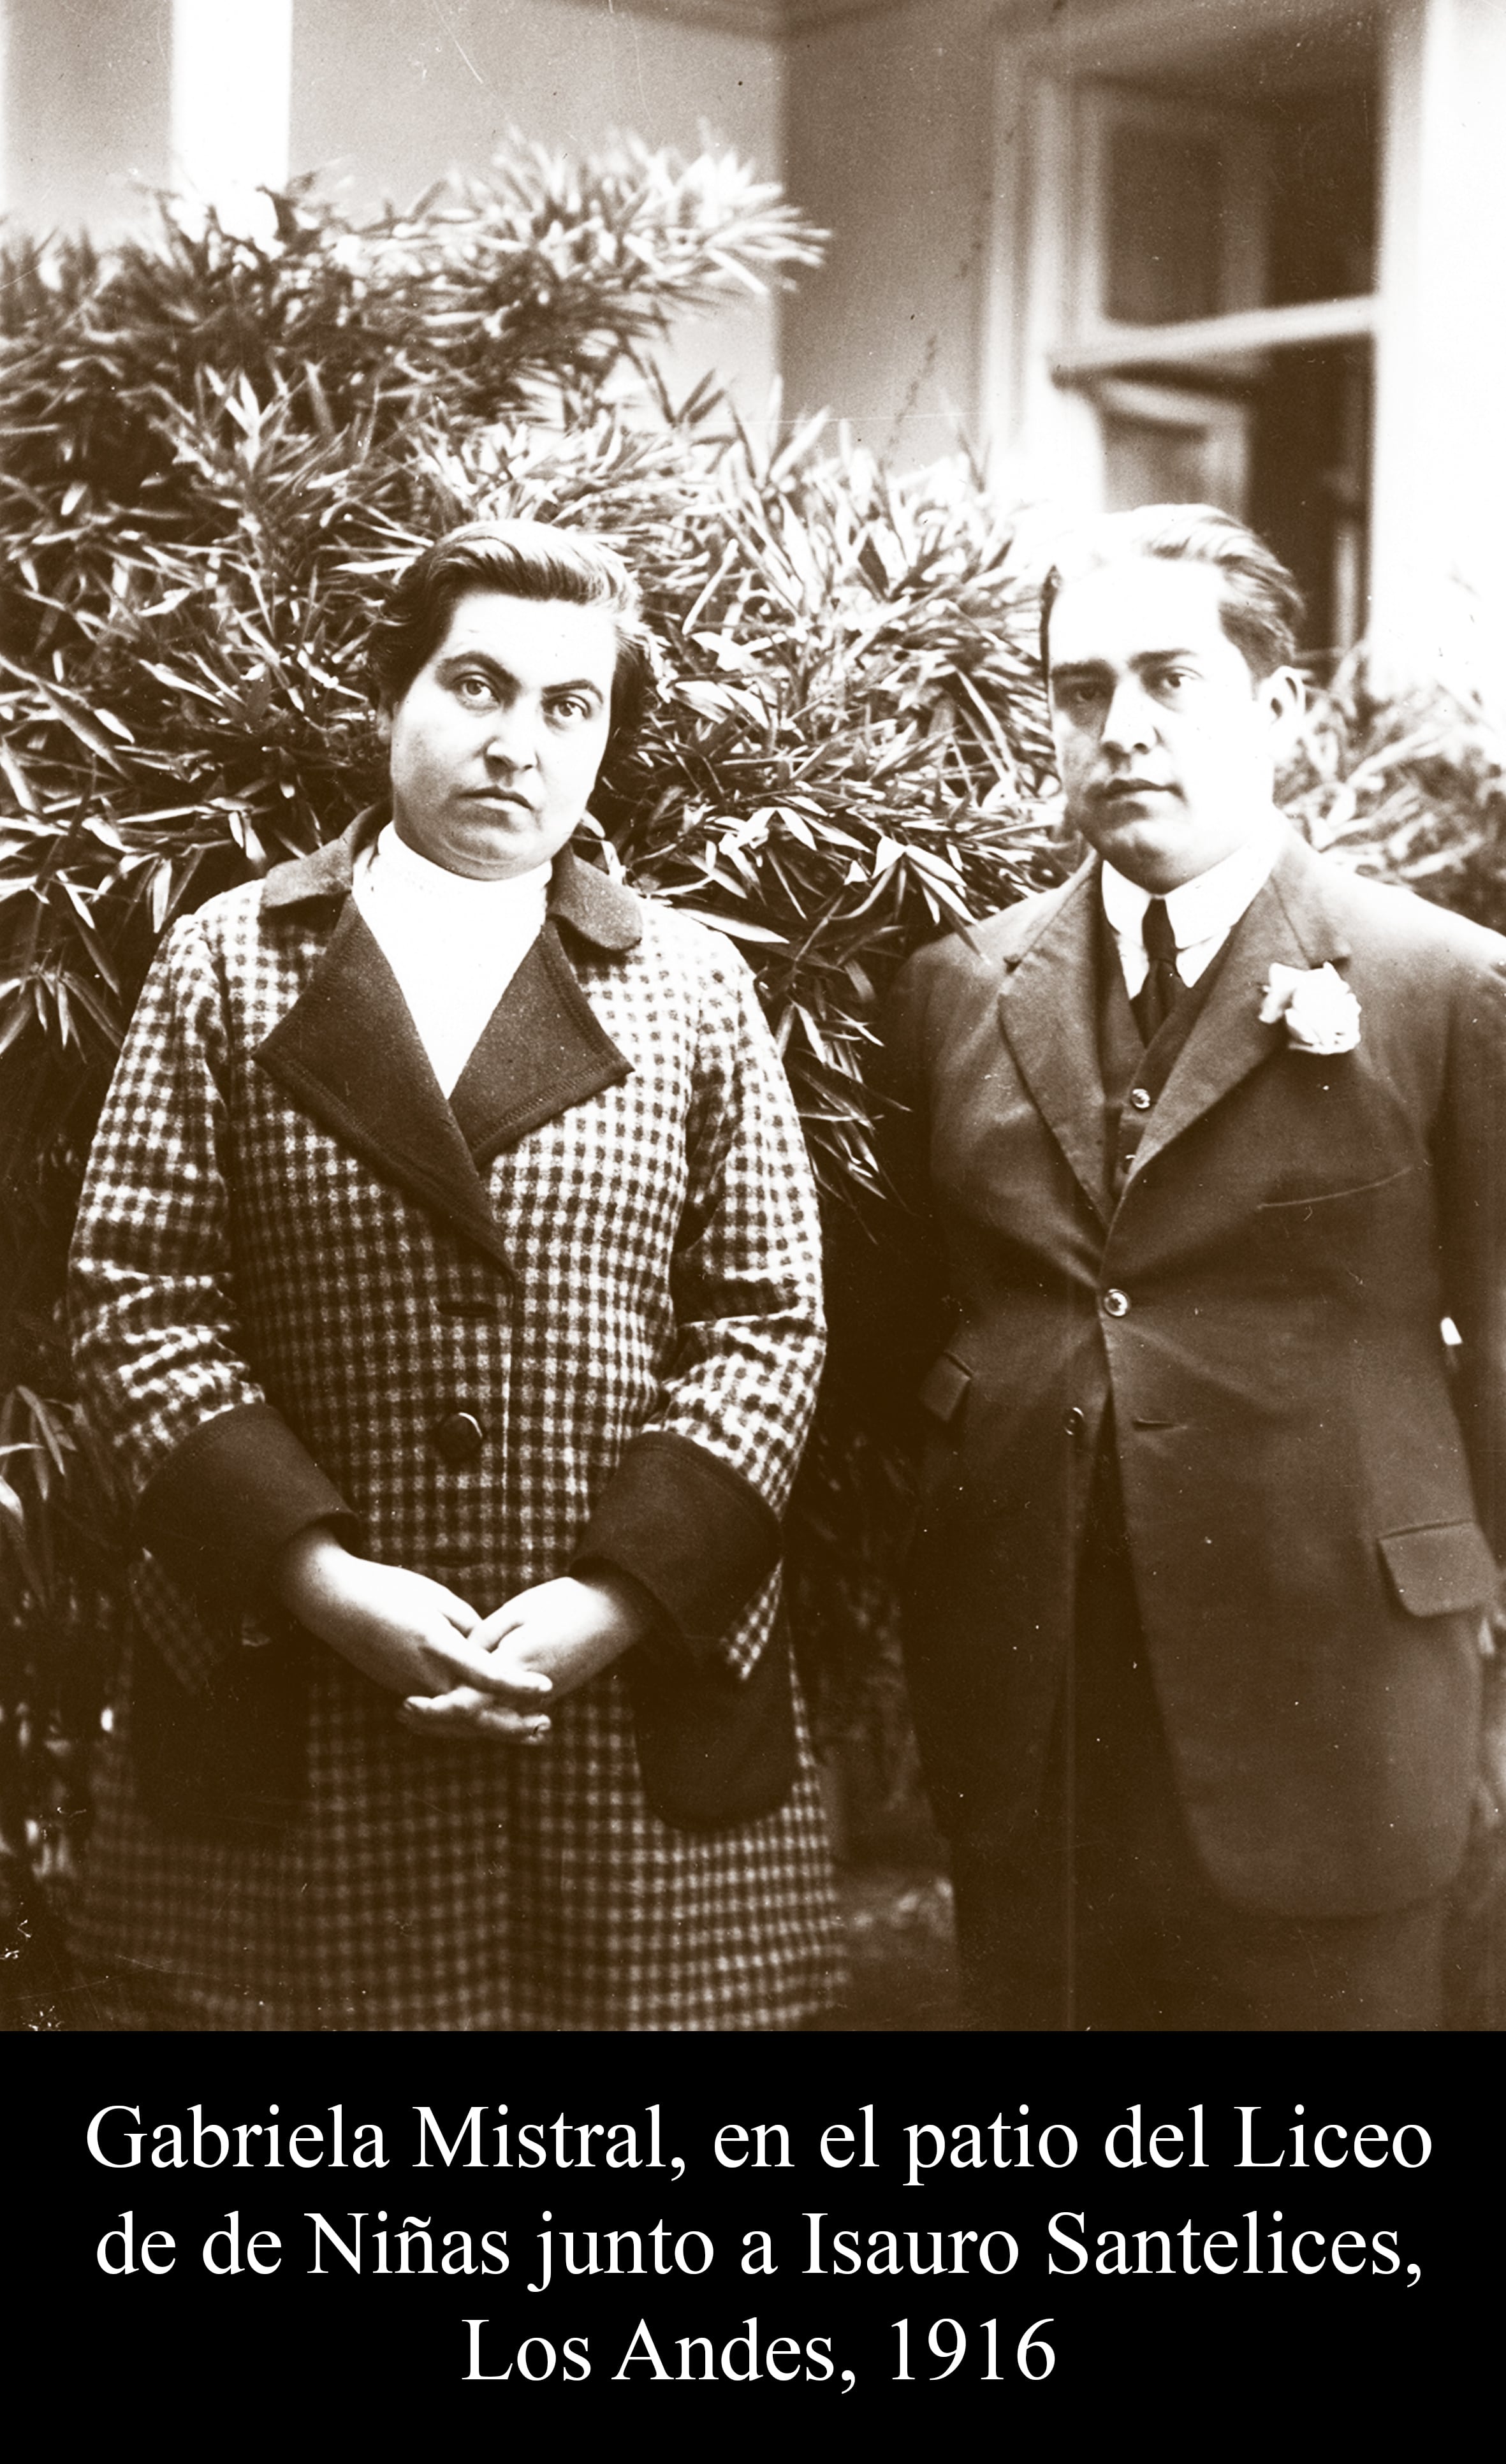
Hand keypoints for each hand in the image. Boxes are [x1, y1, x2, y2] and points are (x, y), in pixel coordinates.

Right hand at [271, 1526, 551, 1735]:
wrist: (336, 1602)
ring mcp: (409, 1686)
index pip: (484, 1673)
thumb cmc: (388, 1589)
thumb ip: (469, 1626)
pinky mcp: (402, 1689)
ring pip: (457, 1719)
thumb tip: (491, 1649)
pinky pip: (440, 1712)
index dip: (516, 1684)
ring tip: (527, 1730)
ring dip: (492, 1726)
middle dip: (510, 1725)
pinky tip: (489, 1720)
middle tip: (544, 1728)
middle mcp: (422, 1673)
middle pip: (473, 1711)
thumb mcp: (436, 1597)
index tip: (545, 1688)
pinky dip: (467, 1720)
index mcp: (435, 1643)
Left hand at [396, 1571, 653, 1741]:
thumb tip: (457, 1660)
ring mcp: (540, 1699)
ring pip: (491, 1722)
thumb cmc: (564, 1602)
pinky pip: (508, 1714)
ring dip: (457, 1723)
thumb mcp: (516, 1613)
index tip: (405, 1704)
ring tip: (424, 1716)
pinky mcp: (549, 1695)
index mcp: (514, 1667)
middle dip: (437, 1723)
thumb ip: (483, 1639)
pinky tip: (462, 1708)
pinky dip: (482, 1716)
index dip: (433, 1709)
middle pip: (474, 1722)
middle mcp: (526, 1693)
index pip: (465, 1702)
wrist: (615, 1610)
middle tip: (403, 1714)